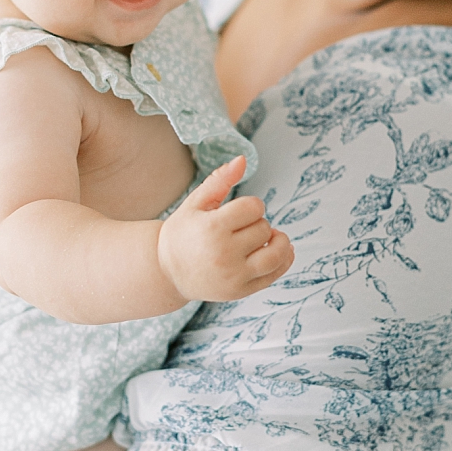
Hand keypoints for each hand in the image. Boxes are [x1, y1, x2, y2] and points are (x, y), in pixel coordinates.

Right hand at [157, 156, 293, 303]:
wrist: (167, 271)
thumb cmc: (183, 232)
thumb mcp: (195, 203)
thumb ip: (219, 180)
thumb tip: (243, 159)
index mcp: (212, 228)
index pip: (254, 207)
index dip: (251, 205)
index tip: (239, 211)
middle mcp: (224, 254)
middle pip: (264, 228)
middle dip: (257, 223)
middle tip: (240, 228)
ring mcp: (233, 276)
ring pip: (276, 253)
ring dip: (278, 241)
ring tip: (267, 237)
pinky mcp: (240, 291)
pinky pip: (273, 275)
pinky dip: (284, 261)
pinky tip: (282, 250)